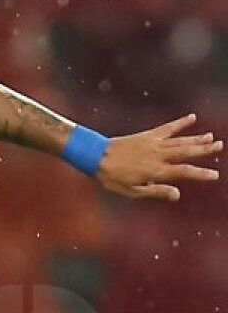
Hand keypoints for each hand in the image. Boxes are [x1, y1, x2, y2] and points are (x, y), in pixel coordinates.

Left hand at [98, 113, 220, 199]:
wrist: (96, 156)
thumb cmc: (112, 178)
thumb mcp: (132, 191)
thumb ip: (155, 192)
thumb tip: (177, 194)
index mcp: (155, 171)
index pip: (184, 172)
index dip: (200, 173)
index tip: (214, 175)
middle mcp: (158, 155)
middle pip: (187, 152)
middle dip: (204, 149)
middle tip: (220, 145)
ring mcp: (154, 143)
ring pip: (180, 140)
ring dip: (197, 138)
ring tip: (212, 137)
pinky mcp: (148, 135)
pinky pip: (167, 128)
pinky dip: (180, 123)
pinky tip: (192, 118)